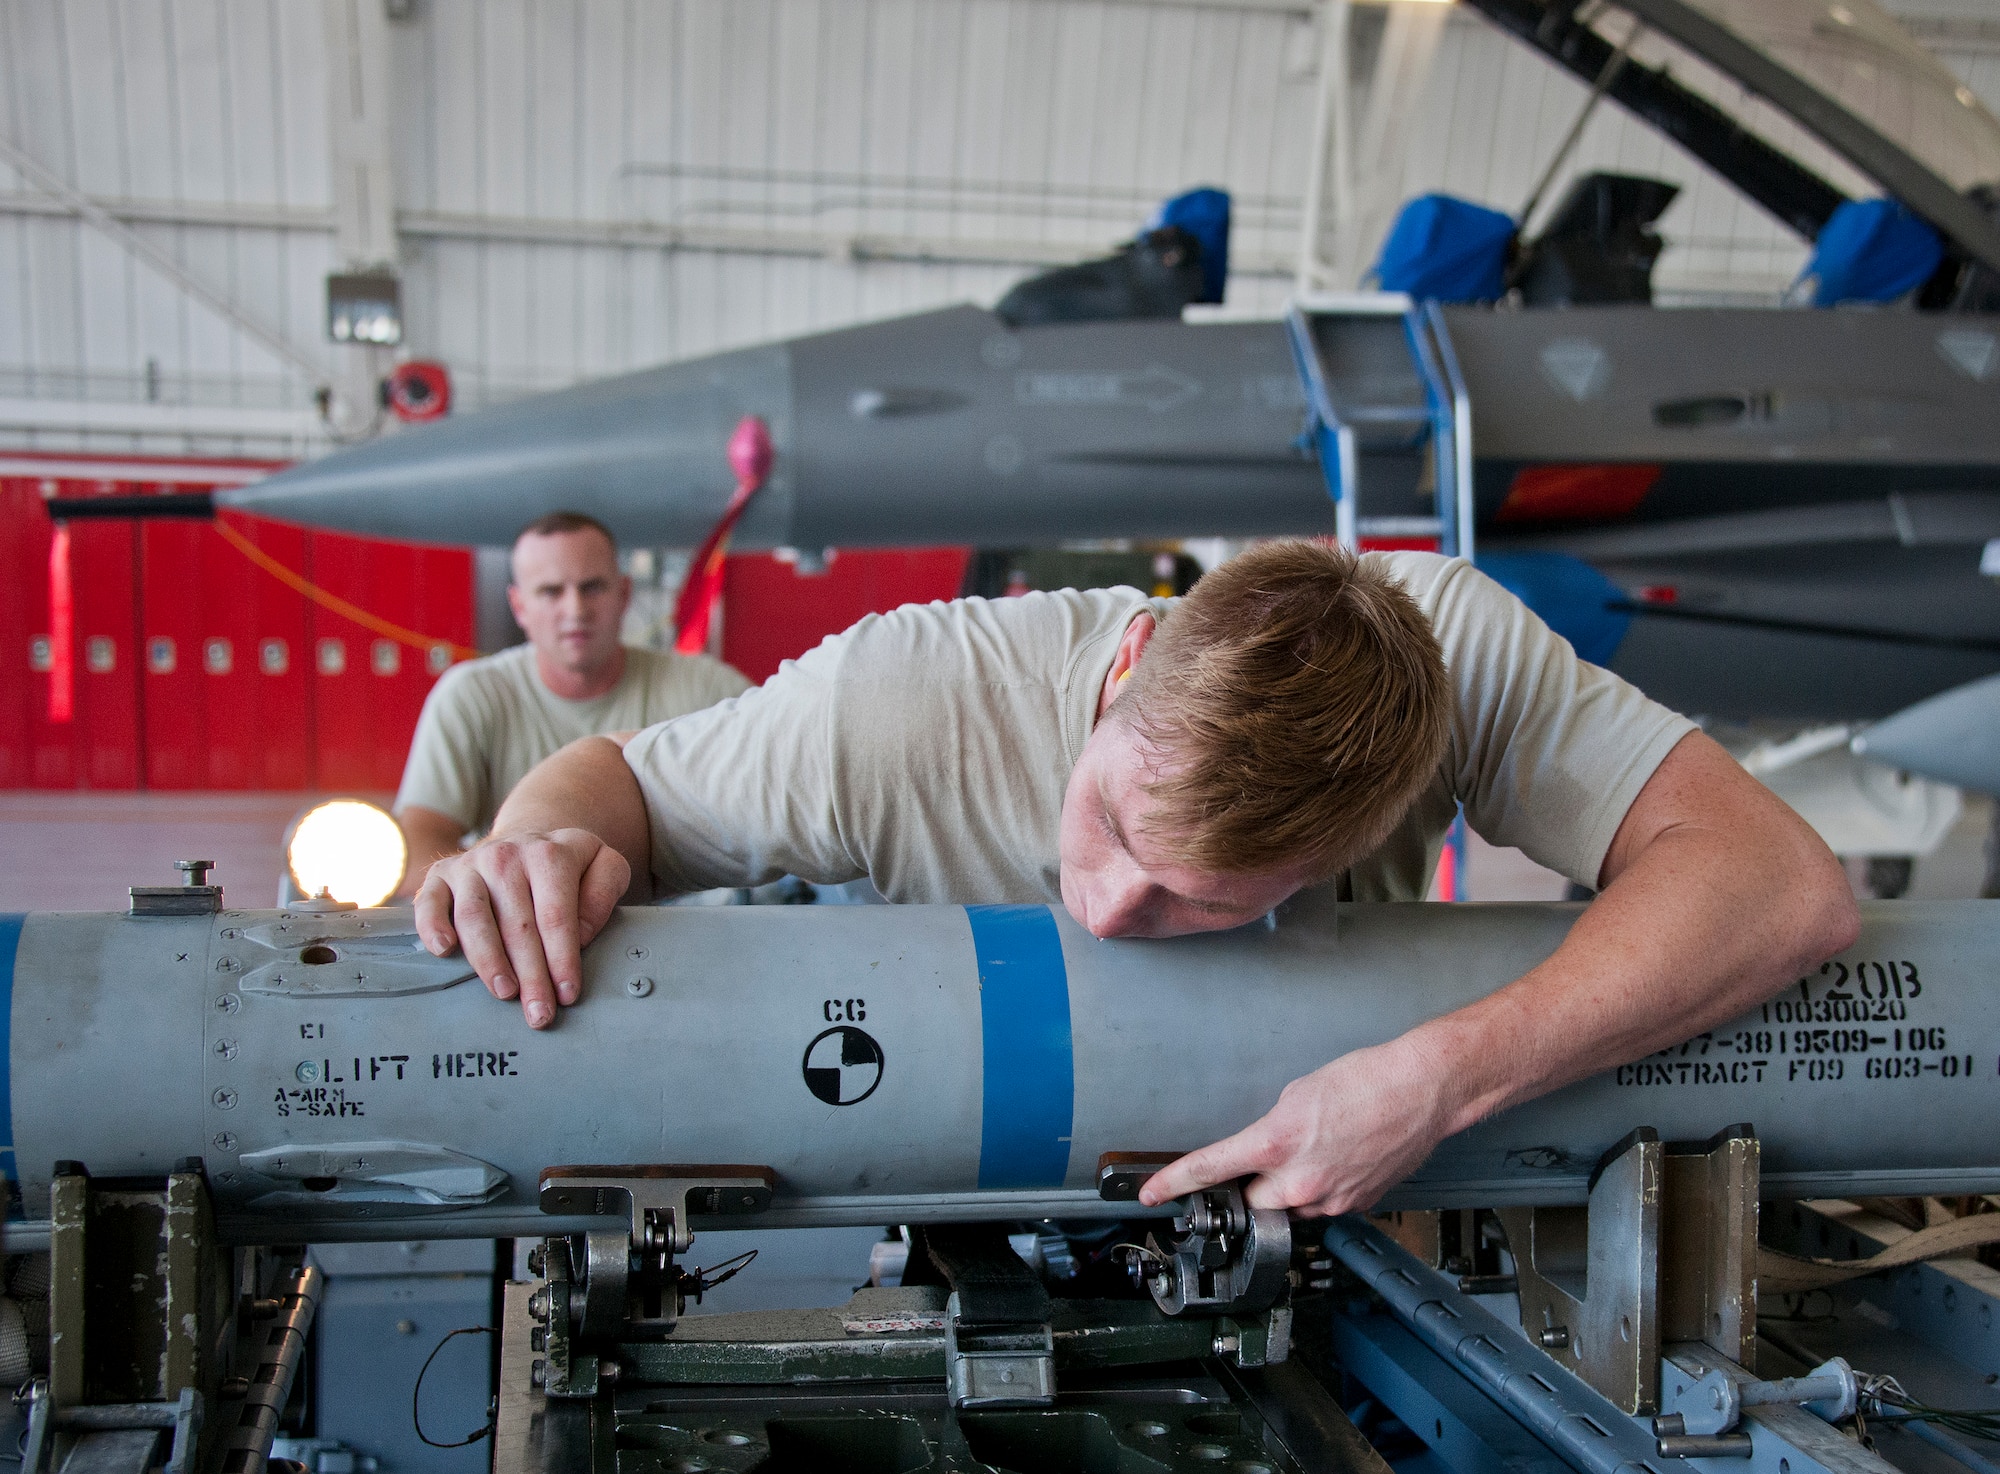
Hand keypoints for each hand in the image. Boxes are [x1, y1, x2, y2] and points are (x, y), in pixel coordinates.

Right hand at [414, 828, 630, 1028]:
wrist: (527, 838)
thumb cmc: (565, 864)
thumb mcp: (603, 864)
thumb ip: (603, 891)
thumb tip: (582, 932)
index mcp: (549, 853)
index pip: (556, 915)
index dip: (562, 958)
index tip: (567, 992)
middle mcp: (506, 856)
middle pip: (518, 925)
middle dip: (531, 975)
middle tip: (539, 1011)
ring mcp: (470, 865)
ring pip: (474, 918)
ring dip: (489, 961)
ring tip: (505, 991)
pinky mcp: (441, 875)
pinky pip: (430, 902)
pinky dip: (433, 927)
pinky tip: (445, 951)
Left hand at [1138, 1039, 1454, 1216]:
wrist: (1422, 1090)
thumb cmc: (1365, 1079)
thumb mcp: (1297, 1092)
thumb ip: (1269, 1130)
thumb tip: (1260, 1152)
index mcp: (1276, 1144)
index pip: (1210, 1169)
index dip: (1175, 1184)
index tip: (1152, 1194)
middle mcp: (1300, 1180)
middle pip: (1252, 1202)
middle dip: (1252, 1186)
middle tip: (1272, 1157)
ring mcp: (1330, 1198)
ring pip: (1288, 1208)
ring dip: (1288, 1189)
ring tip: (1317, 1151)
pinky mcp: (1356, 1205)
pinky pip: (1322, 1205)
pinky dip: (1321, 1188)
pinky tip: (1340, 1159)